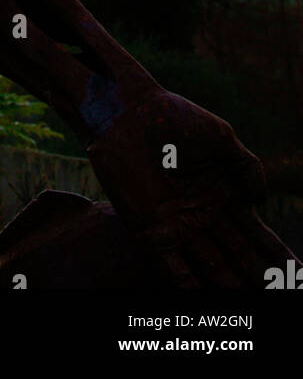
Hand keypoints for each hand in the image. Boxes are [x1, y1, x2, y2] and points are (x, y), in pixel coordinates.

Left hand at [87, 87, 296, 286]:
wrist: (129, 113)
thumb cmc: (173, 117)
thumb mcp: (219, 137)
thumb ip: (246, 166)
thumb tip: (260, 202)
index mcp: (224, 197)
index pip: (257, 236)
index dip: (278, 257)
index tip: (297, 273)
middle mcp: (205, 218)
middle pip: (239, 258)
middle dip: (259, 278)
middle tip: (279, 295)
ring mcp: (178, 227)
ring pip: (211, 268)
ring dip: (229, 287)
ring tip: (249, 302)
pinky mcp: (150, 230)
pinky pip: (171, 266)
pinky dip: (187, 285)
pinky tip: (201, 298)